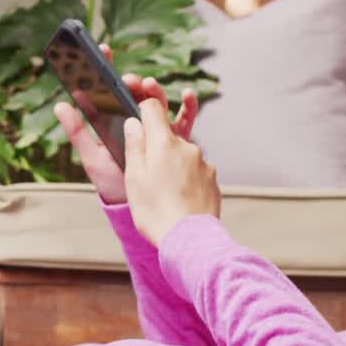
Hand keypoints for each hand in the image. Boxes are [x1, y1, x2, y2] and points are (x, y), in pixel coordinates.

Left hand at [54, 44, 197, 204]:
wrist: (134, 205)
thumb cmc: (110, 181)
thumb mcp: (91, 156)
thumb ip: (77, 131)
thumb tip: (61, 105)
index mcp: (114, 120)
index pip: (109, 90)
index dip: (107, 67)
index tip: (105, 49)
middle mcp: (135, 121)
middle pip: (136, 94)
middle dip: (134, 83)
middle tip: (131, 81)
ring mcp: (155, 129)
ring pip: (158, 103)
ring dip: (156, 91)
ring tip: (151, 87)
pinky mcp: (172, 140)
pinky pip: (183, 120)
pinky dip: (188, 106)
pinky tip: (187, 96)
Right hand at [123, 99, 221, 245]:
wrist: (190, 239)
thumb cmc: (155, 211)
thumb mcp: (134, 177)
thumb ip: (135, 146)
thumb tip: (134, 123)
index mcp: (164, 142)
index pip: (153, 107)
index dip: (142, 105)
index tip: (135, 111)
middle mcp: (187, 146)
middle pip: (168, 134)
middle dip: (155, 144)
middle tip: (144, 168)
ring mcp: (203, 162)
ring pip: (181, 154)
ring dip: (171, 165)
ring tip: (161, 192)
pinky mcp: (212, 178)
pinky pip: (194, 171)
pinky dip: (184, 180)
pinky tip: (176, 198)